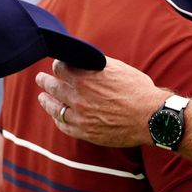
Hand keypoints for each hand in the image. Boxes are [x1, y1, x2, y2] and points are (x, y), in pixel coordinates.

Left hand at [36, 58, 165, 147]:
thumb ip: (97, 64)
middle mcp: (78, 97)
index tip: (58, 66)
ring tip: (42, 98)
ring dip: (46, 101)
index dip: (58, 65)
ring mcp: (80, 116)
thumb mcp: (119, 69)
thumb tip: (85, 59)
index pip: (60, 67)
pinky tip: (57, 117)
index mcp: (85, 78)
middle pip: (53, 87)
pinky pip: (64, 126)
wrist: (151, 117)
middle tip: (40, 79)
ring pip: (54, 108)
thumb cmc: (138, 91)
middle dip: (44, 81)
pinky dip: (58, 120)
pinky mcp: (85, 132)